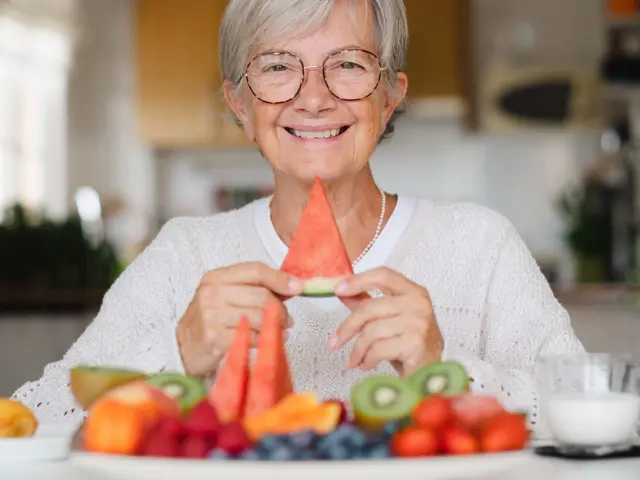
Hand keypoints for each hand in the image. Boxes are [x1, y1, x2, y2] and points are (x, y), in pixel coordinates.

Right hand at [176, 262, 300, 376]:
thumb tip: (291, 285)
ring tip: (279, 329)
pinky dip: (264, 339)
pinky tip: (266, 339)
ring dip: (275, 325)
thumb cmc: (211, 320)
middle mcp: (212, 292)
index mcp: (216, 277)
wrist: (183, 347)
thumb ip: (254, 288)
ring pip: (259, 316)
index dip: (280, 279)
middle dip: (280, 308)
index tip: (297, 287)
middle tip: (286, 318)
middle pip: (261, 295)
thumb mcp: (226, 295)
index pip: (256, 270)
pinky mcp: (215, 337)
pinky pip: (252, 336)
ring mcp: (212, 315)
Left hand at [330, 267, 442, 376]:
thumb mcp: (388, 319)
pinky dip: (367, 359)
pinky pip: (379, 349)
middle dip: (348, 327)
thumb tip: (341, 291)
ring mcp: (418, 323)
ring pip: (372, 331)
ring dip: (357, 350)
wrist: (431, 372)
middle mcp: (418, 303)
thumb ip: (367, 302)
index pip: (383, 275)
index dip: (358, 280)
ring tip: (353, 360)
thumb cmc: (408, 343)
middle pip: (370, 308)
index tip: (338, 289)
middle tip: (334, 342)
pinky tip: (366, 364)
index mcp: (413, 291)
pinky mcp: (415, 344)